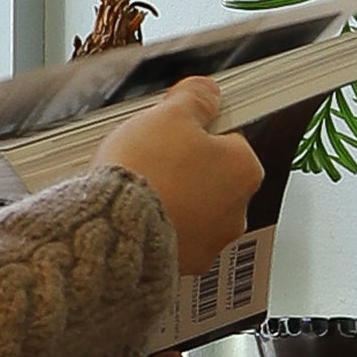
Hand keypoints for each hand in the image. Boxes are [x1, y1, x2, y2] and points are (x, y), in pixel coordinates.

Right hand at [99, 75, 262, 274]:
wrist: (111, 228)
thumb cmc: (145, 174)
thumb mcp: (170, 115)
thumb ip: (196, 98)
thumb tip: (207, 92)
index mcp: (244, 171)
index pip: (231, 139)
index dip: (199, 129)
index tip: (178, 128)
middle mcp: (236, 212)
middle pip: (213, 176)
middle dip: (186, 166)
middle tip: (153, 155)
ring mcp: (209, 242)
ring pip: (193, 209)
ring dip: (172, 197)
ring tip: (140, 185)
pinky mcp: (182, 264)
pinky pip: (173, 236)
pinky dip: (158, 225)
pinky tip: (137, 212)